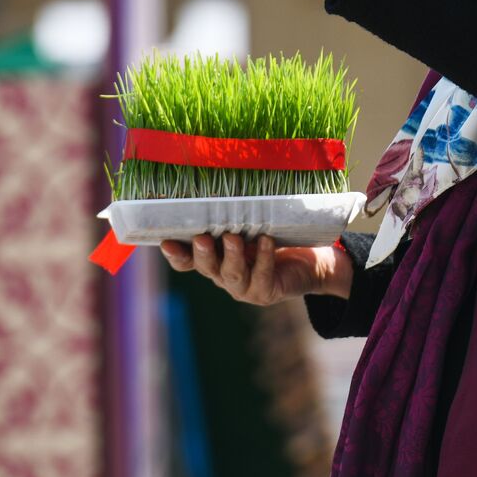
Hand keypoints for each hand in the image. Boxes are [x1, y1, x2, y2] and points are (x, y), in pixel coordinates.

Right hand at [160, 233, 352, 305]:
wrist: (310, 262)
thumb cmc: (273, 238)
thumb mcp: (251, 226)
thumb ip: (234, 216)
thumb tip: (221, 184)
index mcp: (214, 260)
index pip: (188, 261)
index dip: (176, 255)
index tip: (166, 242)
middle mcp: (224, 276)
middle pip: (207, 267)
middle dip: (203, 254)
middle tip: (202, 238)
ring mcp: (244, 288)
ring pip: (232, 274)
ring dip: (232, 256)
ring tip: (234, 238)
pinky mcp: (266, 292)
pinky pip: (262, 275)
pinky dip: (263, 258)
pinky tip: (266, 241)